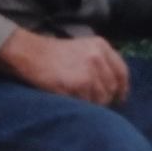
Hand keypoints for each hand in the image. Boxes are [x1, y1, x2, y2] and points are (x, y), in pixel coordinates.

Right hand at [0, 30, 129, 105]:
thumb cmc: (53, 54)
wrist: (30, 54)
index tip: (119, 98)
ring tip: (77, 96)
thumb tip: (115, 88)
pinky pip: (86, 103)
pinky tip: (69, 96)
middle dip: (105, 98)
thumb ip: (100, 62)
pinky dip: (80, 104)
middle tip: (92, 100)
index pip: (122, 72)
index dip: (122, 88)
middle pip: (112, 88)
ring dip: (91, 103)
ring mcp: (89, 71)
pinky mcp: (78, 84)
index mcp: (101, 46)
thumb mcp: (82, 48)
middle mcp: (98, 57)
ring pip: (101, 99)